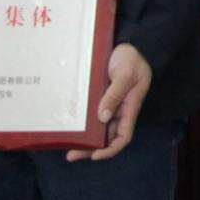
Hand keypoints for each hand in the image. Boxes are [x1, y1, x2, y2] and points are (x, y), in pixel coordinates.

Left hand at [74, 43, 150, 158]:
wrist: (128, 44)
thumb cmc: (132, 59)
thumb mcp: (125, 75)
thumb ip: (114, 94)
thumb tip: (102, 117)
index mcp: (129, 109)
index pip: (123, 137)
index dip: (110, 149)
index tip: (95, 155)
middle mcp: (118, 111)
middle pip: (107, 138)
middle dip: (91, 149)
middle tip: (72, 155)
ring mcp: (109, 105)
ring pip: (97, 129)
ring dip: (84, 139)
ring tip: (67, 146)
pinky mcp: (100, 98)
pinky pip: (91, 115)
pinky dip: (83, 124)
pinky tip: (71, 126)